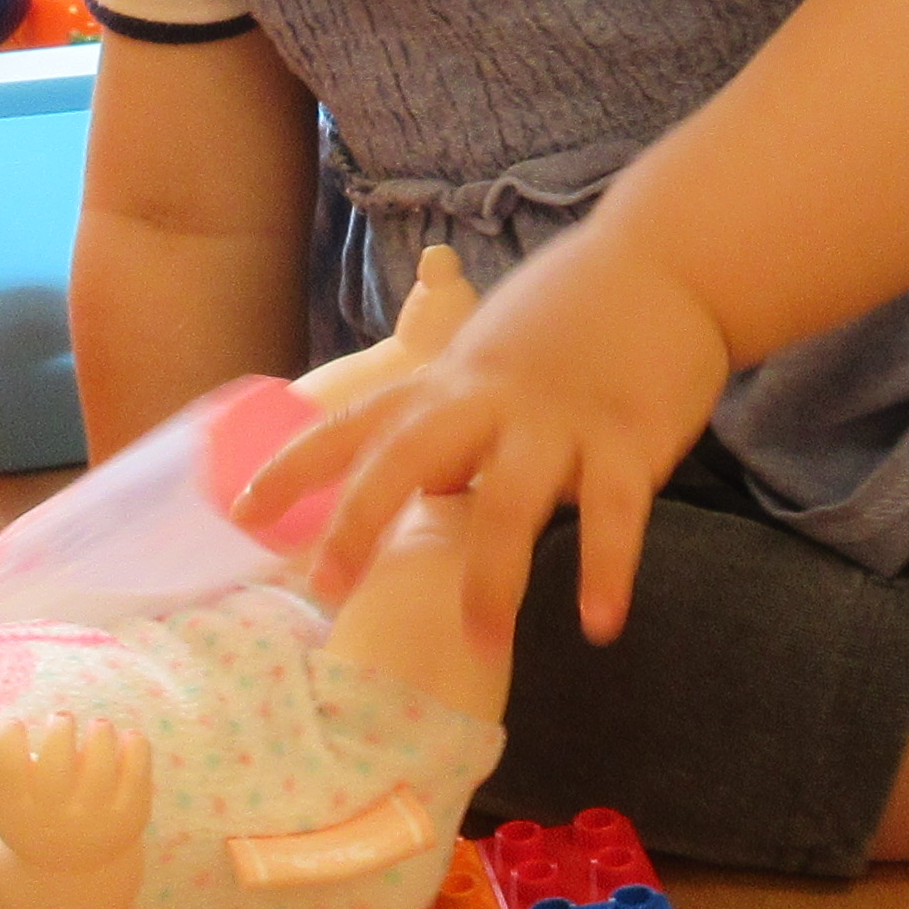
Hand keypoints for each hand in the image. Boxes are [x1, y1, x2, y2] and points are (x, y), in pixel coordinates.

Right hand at [0, 712, 153, 868]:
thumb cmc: (31, 816)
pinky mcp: (132, 815)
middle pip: (56, 759)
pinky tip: (125, 740)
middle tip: (61, 720)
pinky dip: (133, 744)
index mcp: (19, 813)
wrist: (77, 868)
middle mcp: (56, 819)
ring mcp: (96, 819)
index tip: (16, 726)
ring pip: (100, 758)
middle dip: (59, 725)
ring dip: (99, 731)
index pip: (9, 765)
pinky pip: (137, 767)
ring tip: (96, 729)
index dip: (10, 734)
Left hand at [278, 229, 732, 650]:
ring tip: (480, 646)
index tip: (239, 514)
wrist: (670, 262)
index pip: (354, 425)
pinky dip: (606, 571)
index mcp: (449, 385)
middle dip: (360, 521)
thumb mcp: (490, 357)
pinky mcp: (629, 438)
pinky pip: (616, 514)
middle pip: (407, 458)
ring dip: (492, 578)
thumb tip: (416, 484)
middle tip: (327, 589)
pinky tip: (602, 623)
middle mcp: (490, 401)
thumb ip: (451, 417)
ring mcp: (558, 420)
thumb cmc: (573, 315)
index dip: (294, 468)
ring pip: (510, 501)